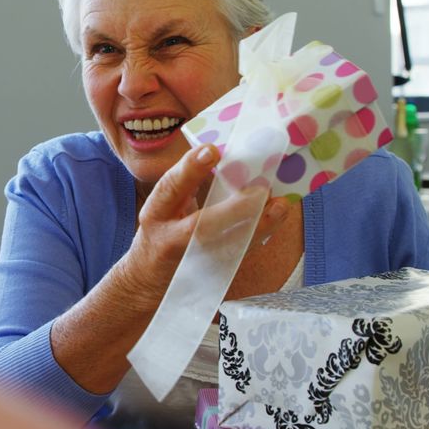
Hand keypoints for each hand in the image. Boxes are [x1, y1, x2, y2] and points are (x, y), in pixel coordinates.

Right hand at [120, 144, 290, 300]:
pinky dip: (261, 234)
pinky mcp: (212, 273)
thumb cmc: (161, 231)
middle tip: (261, 190)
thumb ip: (185, 183)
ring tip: (279, 205)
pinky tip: (277, 216)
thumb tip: (221, 154)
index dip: (190, 169)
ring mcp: (194, 260)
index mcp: (156, 213)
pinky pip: (241, 254)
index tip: (212, 151)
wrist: (149, 278)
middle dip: (235, 209)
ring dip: (258, 225)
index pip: (170, 188)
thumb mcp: (162, 206)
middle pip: (203, 226)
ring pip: (229, 246)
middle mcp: (172, 238)